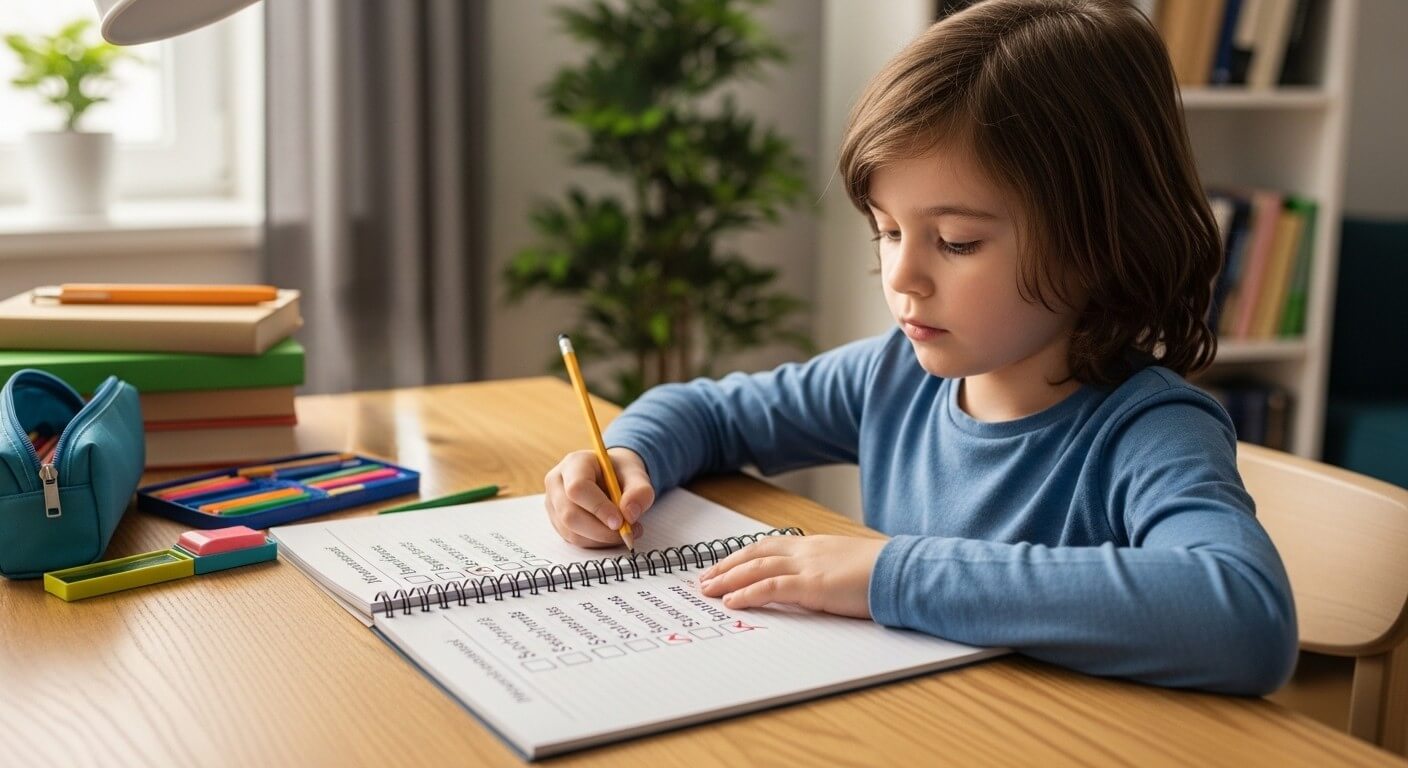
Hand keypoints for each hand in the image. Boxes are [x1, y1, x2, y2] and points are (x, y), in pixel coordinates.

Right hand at [544, 447, 653, 547]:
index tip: (620, 521)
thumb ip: (639, 491)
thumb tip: (630, 515)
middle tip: (627, 532)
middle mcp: (557, 482)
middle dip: (601, 530)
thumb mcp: (636, 475)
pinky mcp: (557, 521)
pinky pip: (573, 539)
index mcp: (575, 463)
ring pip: (571, 532)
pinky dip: (596, 542)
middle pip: (570, 514)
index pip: (578, 488)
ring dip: (601, 539)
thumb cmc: (620, 474)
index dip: (598, 508)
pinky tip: (611, 534)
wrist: (610, 477)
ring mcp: (553, 503)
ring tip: (625, 532)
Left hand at [697, 535, 887, 618]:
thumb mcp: (845, 566)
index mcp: (813, 545)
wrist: (902, 570)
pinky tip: (732, 601)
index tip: (722, 566)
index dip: (741, 556)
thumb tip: (808, 586)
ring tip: (708, 591)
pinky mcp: (813, 585)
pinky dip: (748, 593)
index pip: (767, 547)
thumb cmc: (880, 572)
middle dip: (726, 567)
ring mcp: (808, 566)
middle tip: (704, 580)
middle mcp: (805, 551)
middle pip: (755, 555)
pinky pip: (771, 588)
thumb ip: (823, 571)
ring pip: (756, 569)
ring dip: (728, 580)